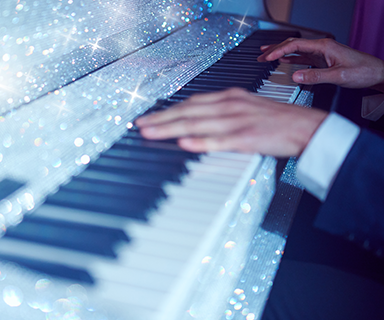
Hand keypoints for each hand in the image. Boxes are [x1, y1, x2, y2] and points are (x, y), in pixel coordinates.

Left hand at [135, 88, 327, 156]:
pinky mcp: (247, 137)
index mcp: (229, 98)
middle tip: (140, 125)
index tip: (150, 117)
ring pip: (197, 124)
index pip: (191, 103)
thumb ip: (221, 112)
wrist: (306, 126)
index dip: (167, 110)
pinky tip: (185, 144)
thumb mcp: (245, 108)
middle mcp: (229, 106)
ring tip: (151, 133)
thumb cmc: (275, 120)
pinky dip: (201, 142)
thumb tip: (197, 121)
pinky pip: (219, 140)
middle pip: (188, 112)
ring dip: (171, 129)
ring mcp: (237, 121)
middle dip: (161, 119)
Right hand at [257, 38, 383, 90]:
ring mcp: (322, 53)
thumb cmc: (363, 72)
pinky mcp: (323, 60)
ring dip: (280, 53)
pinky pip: (302, 57)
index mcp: (324, 46)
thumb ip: (315, 76)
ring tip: (266, 57)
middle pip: (292, 45)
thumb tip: (295, 76)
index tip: (267, 58)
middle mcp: (322, 47)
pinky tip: (282, 61)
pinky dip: (290, 59)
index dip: (279, 51)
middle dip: (274, 50)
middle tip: (260, 56)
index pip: (295, 45)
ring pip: (296, 50)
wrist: (377, 73)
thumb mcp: (338, 76)